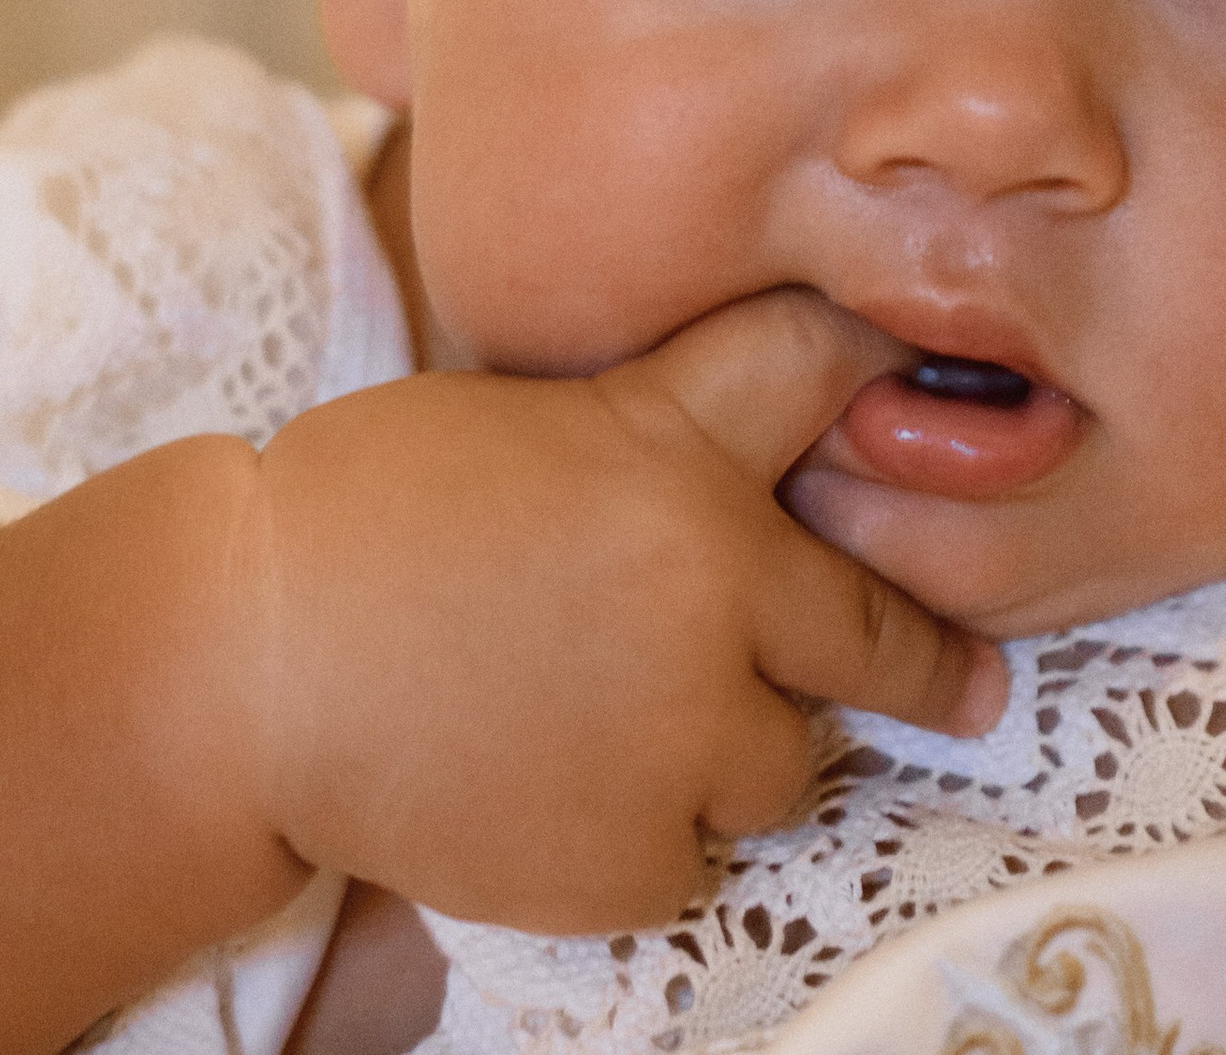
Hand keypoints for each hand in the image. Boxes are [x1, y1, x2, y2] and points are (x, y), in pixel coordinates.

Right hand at [244, 288, 1004, 932]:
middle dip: (931, 660)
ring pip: (787, 760)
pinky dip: (647, 831)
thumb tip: (752, 468)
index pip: (830, 371)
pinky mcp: (627, 856)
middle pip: (881, 627)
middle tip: (976, 686)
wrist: (249, 659)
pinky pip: (691, 853)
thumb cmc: (366, 510)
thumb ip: (657, 442)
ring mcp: (680, 731)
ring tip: (642, 724)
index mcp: (675, 448)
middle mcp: (710, 585)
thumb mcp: (530, 418)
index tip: (951, 385)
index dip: (886, 369)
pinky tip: (562, 784)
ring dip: (741, 745)